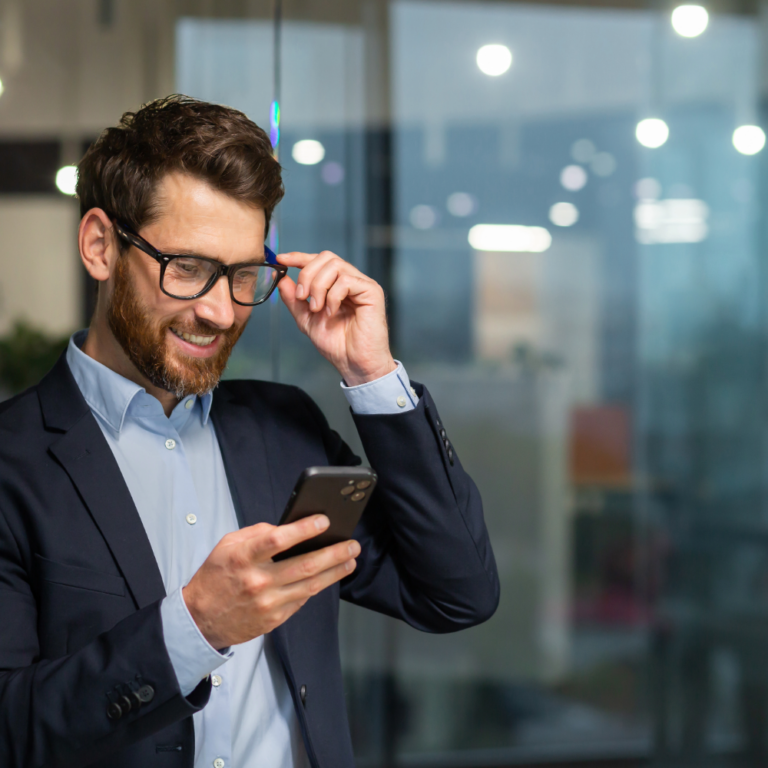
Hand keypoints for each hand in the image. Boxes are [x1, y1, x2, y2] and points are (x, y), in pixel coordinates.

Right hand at [182, 515, 359, 648]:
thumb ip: (256, 533)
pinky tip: (329, 577)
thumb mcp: (227, 545)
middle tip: (352, 544)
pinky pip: (302, 600)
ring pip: (310, 585)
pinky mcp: (274, 619)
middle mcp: (258, 581)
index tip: (324, 521)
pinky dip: (317, 587)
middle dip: (334, 553)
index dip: (304, 529)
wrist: (200, 620)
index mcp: (243, 558)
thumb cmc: (215, 577)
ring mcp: (268, 603)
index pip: (278, 540)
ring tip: (350, 559)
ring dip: (335, 571)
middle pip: (304, 565)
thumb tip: (287, 527)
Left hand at [277, 251, 396, 385]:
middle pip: (326, 257)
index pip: (319, 260)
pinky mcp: (372, 292)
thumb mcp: (307, 319)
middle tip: (302, 297)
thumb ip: (294, 300)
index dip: (299, 257)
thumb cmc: (337, 345)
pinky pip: (346, 281)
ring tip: (317, 308)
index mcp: (337, 284)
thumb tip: (281, 279)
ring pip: (335, 266)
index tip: (281, 260)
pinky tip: (331, 312)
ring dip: (318, 286)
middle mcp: (351, 280)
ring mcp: (362, 284)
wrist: (353, 363)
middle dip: (307, 274)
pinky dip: (332, 296)